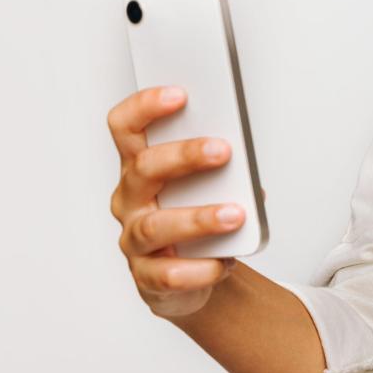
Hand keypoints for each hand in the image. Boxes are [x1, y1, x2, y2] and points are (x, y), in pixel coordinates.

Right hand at [107, 86, 255, 317]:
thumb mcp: (210, 185)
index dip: (145, 107)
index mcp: (141, 167)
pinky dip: (200, 268)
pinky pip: (168, 274)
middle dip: (184, 156)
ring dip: (198, 217)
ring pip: (155, 225)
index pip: (126, 127)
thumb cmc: (199, 215)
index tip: (179, 94)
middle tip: (224, 150)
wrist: (194, 274)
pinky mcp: (148, 278)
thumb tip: (246, 167)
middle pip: (143, 169)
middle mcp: (130, 200)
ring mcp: (134, 241)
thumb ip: (222, 170)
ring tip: (236, 214)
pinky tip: (224, 261)